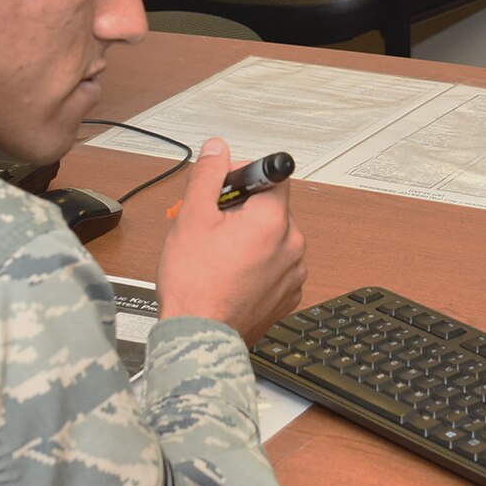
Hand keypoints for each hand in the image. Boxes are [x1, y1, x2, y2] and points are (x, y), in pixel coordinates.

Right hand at [156, 138, 306, 344]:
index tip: (226, 188)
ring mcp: (293, 274)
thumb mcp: (192, 216)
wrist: (199, 337)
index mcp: (274, 221)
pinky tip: (231, 274)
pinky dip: (258, 265)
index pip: (274, 176)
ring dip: (251, 238)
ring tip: (219, 254)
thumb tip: (218, 149)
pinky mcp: (288, 296)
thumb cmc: (194, 284)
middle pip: (273, 208)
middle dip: (243, 210)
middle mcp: (293, 246)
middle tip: (212, 224)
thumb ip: (209, 175)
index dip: (246, 177)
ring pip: (274, 238)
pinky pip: (276, 266)